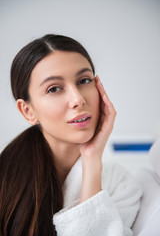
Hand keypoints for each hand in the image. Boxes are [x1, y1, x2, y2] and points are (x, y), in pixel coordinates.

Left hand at [79, 76, 116, 201]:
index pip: (98, 102)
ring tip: (99, 84)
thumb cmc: (83, 143)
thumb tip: (66, 110)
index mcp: (97, 119)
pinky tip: (103, 96)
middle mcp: (104, 120)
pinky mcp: (108, 128)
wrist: (88, 156)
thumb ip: (76, 119)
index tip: (89, 82)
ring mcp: (107, 123)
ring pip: (108, 104)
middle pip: (104, 101)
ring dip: (104, 94)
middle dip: (100, 89)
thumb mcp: (78, 128)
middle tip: (95, 78)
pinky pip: (110, 113)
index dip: (95, 92)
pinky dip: (107, 104)